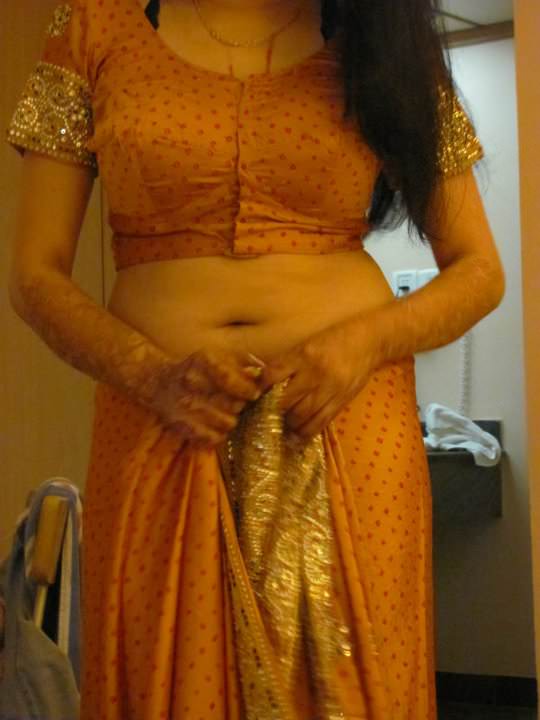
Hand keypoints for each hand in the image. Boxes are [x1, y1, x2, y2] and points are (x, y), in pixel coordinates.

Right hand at [143, 347, 265, 447]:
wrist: (161, 383)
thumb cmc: (200, 368)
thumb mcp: (220, 356)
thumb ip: (245, 363)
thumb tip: (263, 376)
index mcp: (202, 361)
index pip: (229, 379)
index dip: (247, 389)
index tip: (253, 393)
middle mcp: (191, 382)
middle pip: (233, 404)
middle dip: (240, 405)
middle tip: (237, 403)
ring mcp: (184, 406)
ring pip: (227, 423)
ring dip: (231, 419)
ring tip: (225, 412)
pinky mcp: (181, 425)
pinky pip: (213, 438)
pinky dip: (219, 433)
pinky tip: (215, 424)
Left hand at [260, 317, 378, 438]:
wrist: (369, 342)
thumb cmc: (334, 340)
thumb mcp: (307, 345)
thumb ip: (288, 363)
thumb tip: (264, 383)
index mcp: (303, 355)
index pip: (273, 375)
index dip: (261, 388)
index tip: (256, 395)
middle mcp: (315, 373)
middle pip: (285, 400)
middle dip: (273, 410)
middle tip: (265, 415)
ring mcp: (329, 389)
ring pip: (301, 415)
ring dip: (288, 423)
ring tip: (282, 424)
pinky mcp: (341, 401)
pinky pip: (320, 423)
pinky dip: (305, 432)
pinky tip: (297, 436)